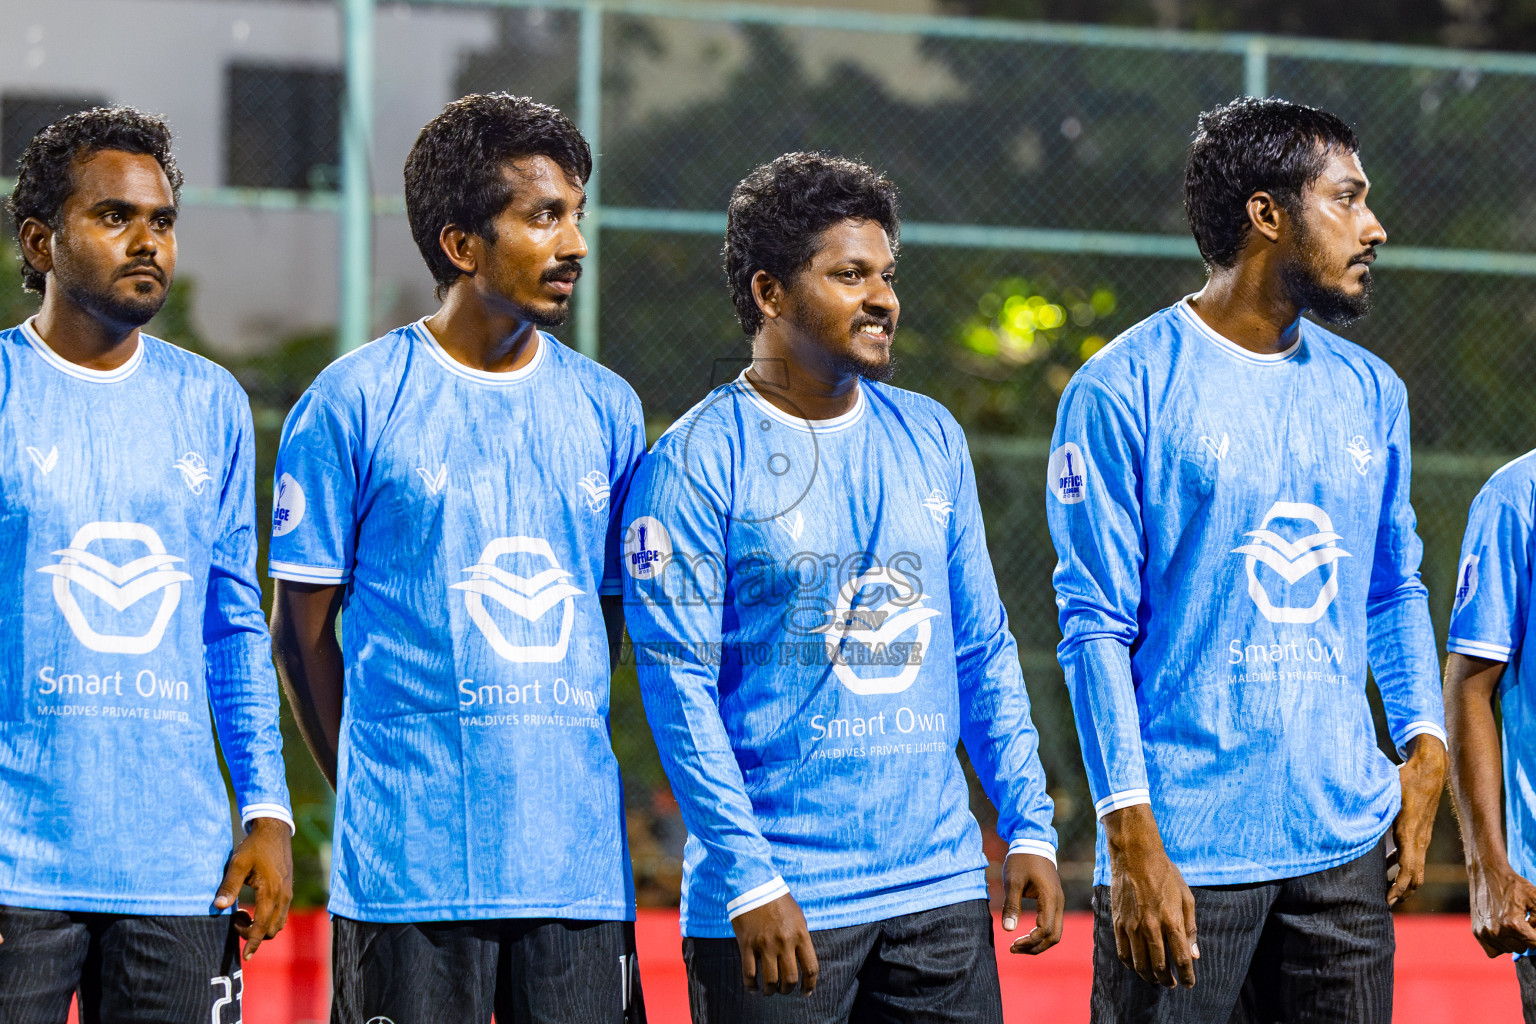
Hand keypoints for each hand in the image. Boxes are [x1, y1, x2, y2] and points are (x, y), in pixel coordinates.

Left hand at [214, 817, 292, 959]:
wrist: (275, 830)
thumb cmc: (254, 847)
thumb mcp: (237, 864)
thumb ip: (229, 886)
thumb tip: (219, 907)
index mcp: (270, 891)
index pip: (262, 926)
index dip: (252, 943)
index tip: (244, 957)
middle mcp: (283, 896)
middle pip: (272, 930)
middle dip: (253, 934)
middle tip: (235, 919)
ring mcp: (288, 893)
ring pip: (278, 923)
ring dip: (261, 927)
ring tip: (243, 914)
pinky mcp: (288, 890)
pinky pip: (281, 914)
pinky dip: (268, 919)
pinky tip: (254, 908)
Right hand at [729, 892, 817, 994]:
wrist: (754, 885)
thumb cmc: (778, 901)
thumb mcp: (798, 918)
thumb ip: (801, 939)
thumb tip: (803, 962)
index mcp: (800, 935)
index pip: (810, 968)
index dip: (810, 985)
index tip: (806, 992)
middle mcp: (784, 942)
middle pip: (790, 979)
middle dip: (788, 990)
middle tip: (784, 990)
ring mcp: (765, 945)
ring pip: (771, 981)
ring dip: (771, 991)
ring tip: (769, 991)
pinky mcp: (747, 945)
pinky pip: (749, 974)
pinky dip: (751, 986)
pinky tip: (753, 989)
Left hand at [1001, 852, 1063, 953]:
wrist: (1033, 842)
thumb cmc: (1022, 860)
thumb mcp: (1013, 881)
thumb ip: (1011, 905)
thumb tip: (1008, 930)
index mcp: (1050, 898)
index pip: (1046, 931)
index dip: (1030, 941)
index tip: (1012, 944)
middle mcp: (1058, 903)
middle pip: (1054, 937)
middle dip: (1035, 947)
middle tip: (1013, 949)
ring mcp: (1058, 903)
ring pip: (1055, 933)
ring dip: (1038, 943)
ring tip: (1017, 946)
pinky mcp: (1053, 901)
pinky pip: (1051, 924)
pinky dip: (1040, 934)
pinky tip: (1025, 935)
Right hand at [1103, 804, 1197, 988]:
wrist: (1135, 856)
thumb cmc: (1165, 874)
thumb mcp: (1186, 898)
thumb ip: (1190, 928)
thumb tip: (1194, 954)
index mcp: (1171, 921)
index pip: (1181, 959)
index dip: (1187, 976)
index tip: (1189, 984)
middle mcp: (1151, 927)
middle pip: (1159, 966)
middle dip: (1167, 980)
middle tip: (1172, 984)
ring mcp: (1132, 926)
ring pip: (1139, 963)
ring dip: (1149, 976)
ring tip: (1155, 979)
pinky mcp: (1118, 922)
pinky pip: (1122, 952)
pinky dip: (1130, 964)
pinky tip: (1136, 966)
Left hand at [1387, 734, 1446, 906]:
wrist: (1430, 770)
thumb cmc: (1405, 781)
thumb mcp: (1388, 797)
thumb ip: (1374, 813)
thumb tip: (1352, 824)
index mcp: (1410, 835)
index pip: (1410, 872)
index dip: (1399, 889)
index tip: (1389, 901)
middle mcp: (1420, 841)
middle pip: (1417, 878)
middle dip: (1403, 893)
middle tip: (1386, 903)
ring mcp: (1422, 837)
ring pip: (1416, 869)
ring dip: (1403, 881)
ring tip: (1385, 890)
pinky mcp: (1420, 832)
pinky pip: (1413, 856)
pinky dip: (1401, 865)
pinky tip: (1385, 865)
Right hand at [1468, 859, 1535, 956]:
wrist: (1486, 873)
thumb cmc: (1513, 885)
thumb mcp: (1535, 898)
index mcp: (1513, 925)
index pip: (1535, 944)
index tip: (1532, 923)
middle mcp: (1497, 932)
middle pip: (1522, 948)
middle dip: (1526, 937)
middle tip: (1522, 921)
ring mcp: (1485, 933)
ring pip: (1508, 950)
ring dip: (1513, 940)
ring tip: (1511, 923)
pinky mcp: (1476, 933)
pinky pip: (1493, 951)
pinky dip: (1499, 945)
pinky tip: (1502, 931)